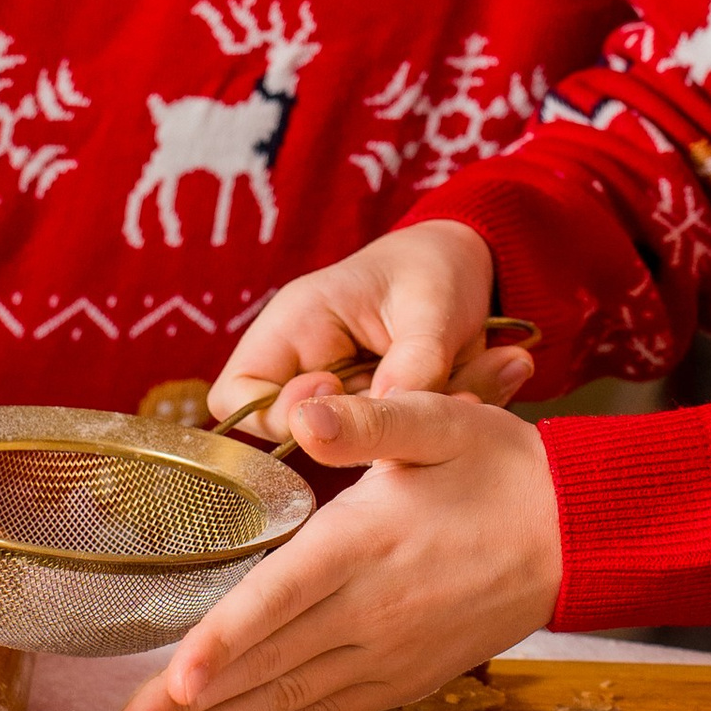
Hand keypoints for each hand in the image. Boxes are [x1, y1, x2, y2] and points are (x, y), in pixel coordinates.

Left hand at [113, 384, 561, 710]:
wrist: (578, 535)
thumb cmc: (502, 468)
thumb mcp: (439, 420)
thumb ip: (369, 419)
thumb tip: (309, 410)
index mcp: (366, 543)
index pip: (283, 598)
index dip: (226, 640)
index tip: (177, 679)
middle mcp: (371, 610)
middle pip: (268, 664)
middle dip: (193, 709)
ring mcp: (389, 652)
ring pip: (293, 700)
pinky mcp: (405, 676)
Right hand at [207, 221, 533, 442]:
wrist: (468, 265)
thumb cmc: (435, 269)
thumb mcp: (433, 305)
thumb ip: (414, 361)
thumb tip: (391, 417)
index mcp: (295, 325)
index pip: (236, 395)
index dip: (277, 414)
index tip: (339, 394)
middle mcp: (305, 366)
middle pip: (292, 433)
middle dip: (361, 431)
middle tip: (416, 400)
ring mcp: (338, 395)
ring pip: (350, 445)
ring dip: (409, 429)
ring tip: (463, 385)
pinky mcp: (372, 414)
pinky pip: (390, 443)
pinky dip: (435, 428)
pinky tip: (474, 390)